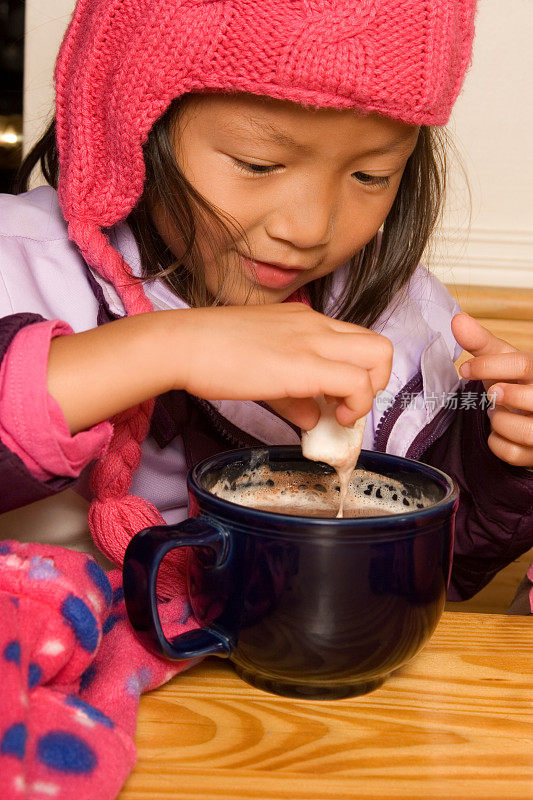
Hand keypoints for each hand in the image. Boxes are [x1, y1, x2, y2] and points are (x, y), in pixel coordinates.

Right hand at [176, 303, 392, 429]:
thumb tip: (313, 420)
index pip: (355, 341)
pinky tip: (329, 420)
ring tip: (340, 414)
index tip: (336, 400)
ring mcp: (314, 340)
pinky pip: (356, 383)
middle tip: (346, 406)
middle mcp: (317, 324)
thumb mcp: (261, 372)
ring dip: (370, 393)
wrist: (183, 344)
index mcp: (306, 320)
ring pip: (379, 356)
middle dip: (376, 382)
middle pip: (379, 345)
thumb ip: (293, 395)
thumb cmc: (211, 353)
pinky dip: (355, 406)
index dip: (356, 374)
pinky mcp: (306, 363)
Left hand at [452, 312, 532, 466]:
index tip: (464, 369)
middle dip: (501, 396)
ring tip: (497, 413)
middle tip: (491, 395)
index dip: (488, 366)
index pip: (522, 364)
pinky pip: (513, 453)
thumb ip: (480, 342)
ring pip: (523, 430)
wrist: (530, 412)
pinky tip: (498, 432)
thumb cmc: (516, 381)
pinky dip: (496, 442)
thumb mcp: (502, 360)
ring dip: (499, 422)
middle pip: (530, 398)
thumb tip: (457, 319)